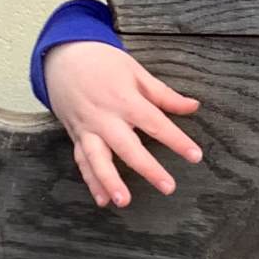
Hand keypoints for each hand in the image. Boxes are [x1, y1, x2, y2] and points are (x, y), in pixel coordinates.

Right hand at [45, 41, 202, 207]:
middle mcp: (104, 118)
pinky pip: (82, 162)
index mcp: (124, 100)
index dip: (176, 140)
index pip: (155, 123)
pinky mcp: (76, 136)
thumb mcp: (137, 72)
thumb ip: (164, 95)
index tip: (195, 156)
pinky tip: (103, 200)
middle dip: (148, 169)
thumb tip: (193, 106)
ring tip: (124, 201)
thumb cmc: (104, 63)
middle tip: (168, 187)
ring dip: (110, 182)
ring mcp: (87, 129)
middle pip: (127, 147)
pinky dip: (91, 182)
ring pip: (98, 159)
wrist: (63, 56)